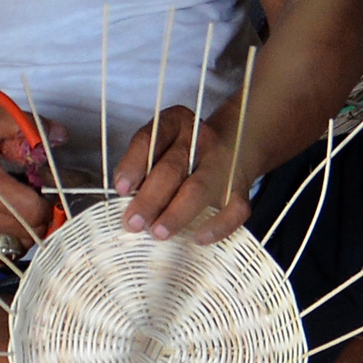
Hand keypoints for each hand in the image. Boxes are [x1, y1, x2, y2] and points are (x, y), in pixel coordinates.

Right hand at [0, 98, 53, 257]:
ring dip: (30, 230)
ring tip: (22, 208)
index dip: (50, 201)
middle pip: (32, 233)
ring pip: (19, 247)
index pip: (36, 213)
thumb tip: (59, 136)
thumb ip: (25, 125)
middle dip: (43, 215)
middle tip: (36, 195)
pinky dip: (11, 244)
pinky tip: (9, 223)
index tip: (46, 187)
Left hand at [115, 106, 250, 240]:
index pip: (150, 139)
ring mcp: (224, 163)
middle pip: (172, 169)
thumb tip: (125, 200)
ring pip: (199, 189)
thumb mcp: (162, 143)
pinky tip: (198, 238)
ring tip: (158, 233)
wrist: (237, 139)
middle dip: (150, 199)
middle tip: (133, 223)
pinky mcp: (241, 188)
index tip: (120, 189)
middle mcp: (200, 139)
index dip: (133, 165)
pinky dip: (217, 226)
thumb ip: (143, 164)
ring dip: (176, 213)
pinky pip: (233, 210)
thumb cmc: (185, 150)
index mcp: (175, 123)